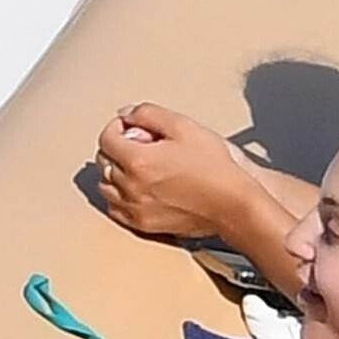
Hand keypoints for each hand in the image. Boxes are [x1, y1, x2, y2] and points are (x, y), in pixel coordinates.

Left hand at [95, 103, 257, 237]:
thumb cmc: (217, 168)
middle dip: (117, 147)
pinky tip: (139, 188)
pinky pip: (116, 209)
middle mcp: (131, 186)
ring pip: (106, 187)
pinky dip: (120, 196)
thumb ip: (150, 114)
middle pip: (104, 161)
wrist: (234, 204)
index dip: (117, 126)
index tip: (130, 126)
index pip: (106, 138)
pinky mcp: (144, 224)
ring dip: (116, 173)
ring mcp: (136, 208)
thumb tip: (128, 114)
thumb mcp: (185, 126)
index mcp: (138, 160)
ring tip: (140, 166)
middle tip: (141, 144)